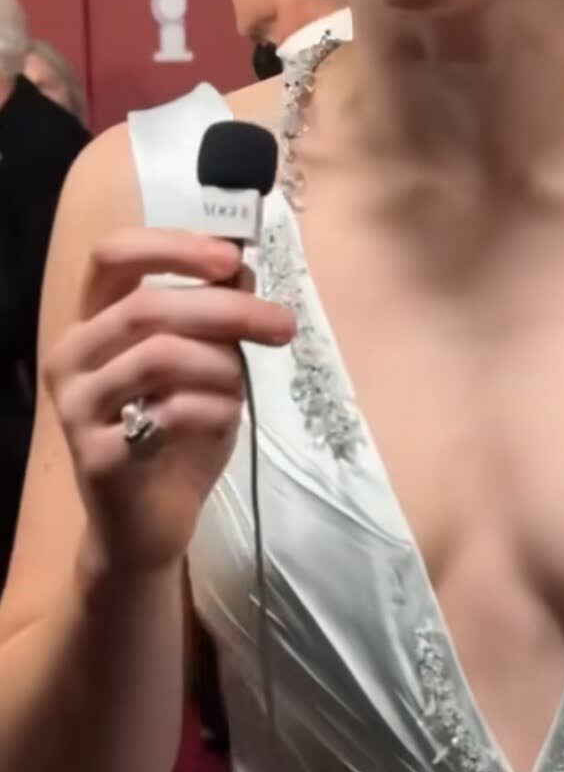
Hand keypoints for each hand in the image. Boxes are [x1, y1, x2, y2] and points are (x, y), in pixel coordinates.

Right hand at [45, 230, 294, 576]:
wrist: (148, 524)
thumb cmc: (177, 434)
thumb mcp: (206, 366)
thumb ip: (216, 317)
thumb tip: (241, 265)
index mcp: (95, 322)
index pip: (114, 256)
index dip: (172, 247)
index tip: (229, 258)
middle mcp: (73, 356)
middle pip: (148, 307)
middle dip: (227, 310)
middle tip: (282, 324)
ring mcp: (78, 406)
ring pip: (159, 356)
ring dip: (220, 366)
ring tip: (239, 389)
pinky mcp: (96, 454)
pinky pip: (168, 413)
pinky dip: (213, 410)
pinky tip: (222, 420)